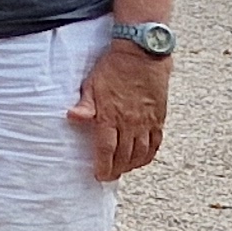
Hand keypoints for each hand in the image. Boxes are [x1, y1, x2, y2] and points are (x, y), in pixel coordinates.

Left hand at [68, 38, 170, 179]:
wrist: (142, 55)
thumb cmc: (112, 67)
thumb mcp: (92, 83)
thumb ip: (85, 104)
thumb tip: (72, 117)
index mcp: (111, 116)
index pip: (106, 149)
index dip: (103, 166)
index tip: (99, 176)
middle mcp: (131, 123)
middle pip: (124, 155)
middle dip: (116, 169)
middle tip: (108, 176)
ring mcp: (147, 122)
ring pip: (142, 153)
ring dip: (132, 165)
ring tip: (123, 170)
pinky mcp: (159, 118)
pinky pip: (156, 143)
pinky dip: (150, 155)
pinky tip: (143, 159)